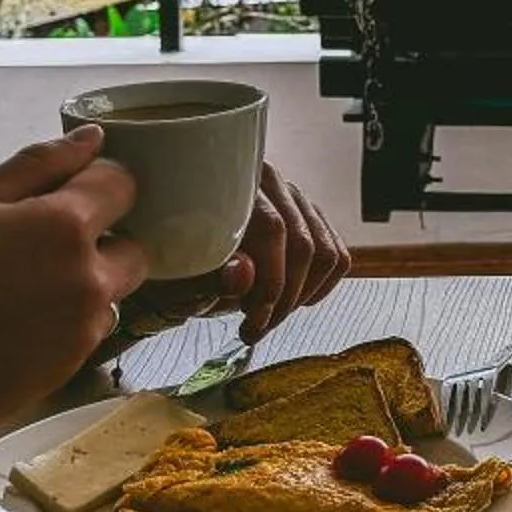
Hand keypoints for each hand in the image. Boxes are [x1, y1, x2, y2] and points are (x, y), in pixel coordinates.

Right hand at [0, 125, 150, 474]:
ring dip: (82, 282)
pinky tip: (10, 322)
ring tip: (14, 287)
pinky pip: (86, 331)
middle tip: (36, 242)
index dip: (93, 182)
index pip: (121, 185)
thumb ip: (36, 167)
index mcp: (62, 229)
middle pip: (133, 246)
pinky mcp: (67, 372)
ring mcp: (81, 333)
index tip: (61, 191)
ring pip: (111, 292)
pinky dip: (64, 320)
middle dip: (100, 238)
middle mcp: (87, 282)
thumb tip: (90, 140)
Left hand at [113, 163, 352, 343]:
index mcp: (233, 185)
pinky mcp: (310, 221)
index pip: (273, 230)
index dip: (271, 282)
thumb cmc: (174, 268)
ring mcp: (294, 201)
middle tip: (255, 328)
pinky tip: (290, 302)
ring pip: (325, 253)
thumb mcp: (179, 279)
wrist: (177, 264)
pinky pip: (336, 256)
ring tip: (266, 317)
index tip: (253, 320)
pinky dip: (318, 287)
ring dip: (300, 296)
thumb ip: (209, 277)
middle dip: (284, 298)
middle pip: (303, 244)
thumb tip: (244, 272)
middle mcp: (270, 183)